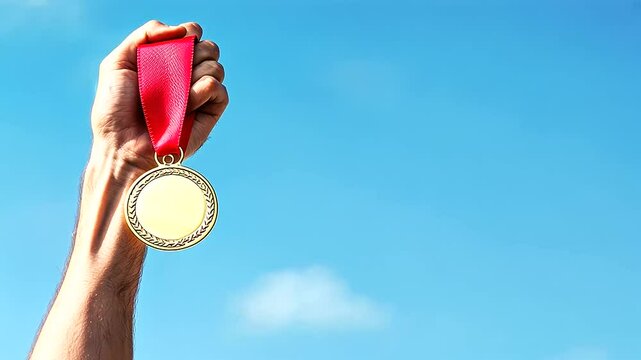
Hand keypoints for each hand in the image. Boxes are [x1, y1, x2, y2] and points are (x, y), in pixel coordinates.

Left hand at [91, 20, 227, 170]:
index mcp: (167, 62)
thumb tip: (183, 31)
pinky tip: (186, 105)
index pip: (193, 35)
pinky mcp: (209, 113)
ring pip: (216, 66)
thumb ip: (145, 35)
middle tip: (175, 67)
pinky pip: (217, 89)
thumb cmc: (115, 110)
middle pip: (210, 47)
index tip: (179, 40)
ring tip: (175, 91)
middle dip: (196, 49)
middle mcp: (186, 77)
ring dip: (195, 71)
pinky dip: (201, 91)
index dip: (190, 32)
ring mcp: (199, 96)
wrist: (121, 146)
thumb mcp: (117, 63)